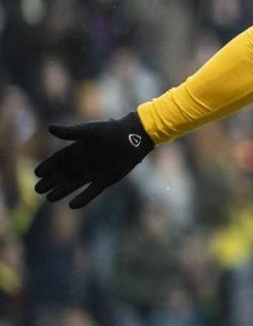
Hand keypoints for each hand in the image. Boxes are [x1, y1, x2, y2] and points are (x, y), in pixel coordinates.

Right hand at [35, 111, 154, 208]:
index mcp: (80, 148)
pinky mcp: (106, 180)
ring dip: (62, 190)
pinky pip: (92, 191)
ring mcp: (95, 171)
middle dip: (51, 181)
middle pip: (65, 173)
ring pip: (75, 183)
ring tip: (49, 198)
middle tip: (37, 189)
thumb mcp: (89, 131)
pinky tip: (72, 205)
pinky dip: (83, 198)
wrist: (134, 137)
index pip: (60, 159)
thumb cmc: (111, 131)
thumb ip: (70, 132)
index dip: (48, 166)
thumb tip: (49, 128)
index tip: (37, 173)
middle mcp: (86, 161)